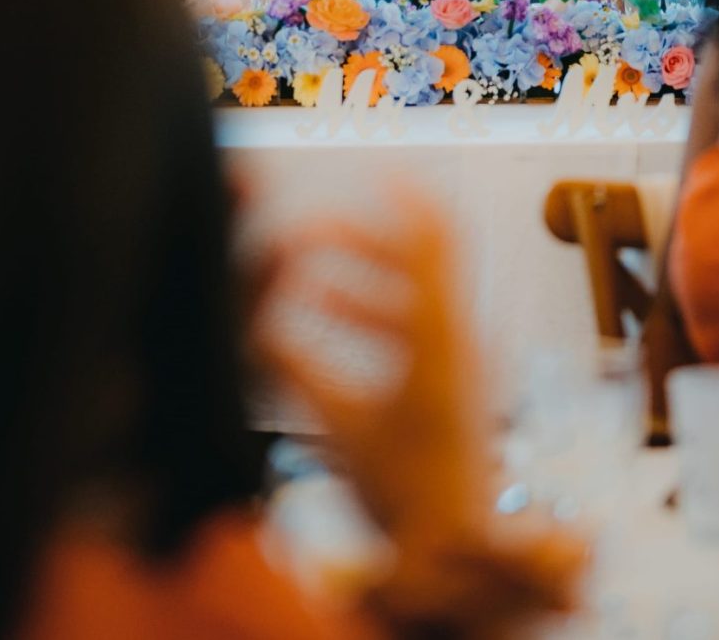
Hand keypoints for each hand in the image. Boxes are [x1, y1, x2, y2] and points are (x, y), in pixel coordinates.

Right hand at [259, 184, 490, 540]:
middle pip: (420, 258)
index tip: (371, 168)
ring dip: (360, 278)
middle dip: (359, 239)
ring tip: (305, 282)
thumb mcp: (333, 424)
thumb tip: (251, 315)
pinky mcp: (459, 381)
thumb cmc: (402, 492)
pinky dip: (373, 310)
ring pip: (415, 292)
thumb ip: (289, 365)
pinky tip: (326, 320)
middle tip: (307, 232)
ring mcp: (467, 359)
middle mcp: (463, 337)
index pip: (431, 240)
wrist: (453, 550)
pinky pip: (417, 321)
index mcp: (440, 338)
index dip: (402, 197)